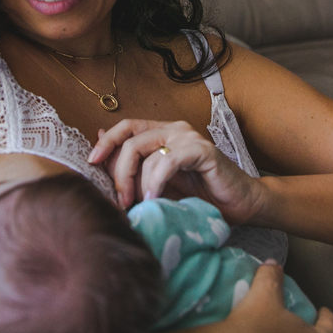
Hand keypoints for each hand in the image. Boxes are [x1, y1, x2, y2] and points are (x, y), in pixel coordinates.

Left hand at [87, 119, 265, 223]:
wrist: (241, 204)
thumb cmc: (201, 196)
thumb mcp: (158, 183)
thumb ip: (134, 166)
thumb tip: (98, 143)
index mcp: (162, 132)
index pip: (126, 127)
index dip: (106, 142)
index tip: (91, 162)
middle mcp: (174, 129)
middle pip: (131, 141)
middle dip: (120, 173)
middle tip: (121, 200)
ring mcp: (189, 137)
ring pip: (147, 153)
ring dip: (138, 183)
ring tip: (141, 205)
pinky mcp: (203, 151)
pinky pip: (168, 162)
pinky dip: (156, 183)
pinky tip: (155, 199)